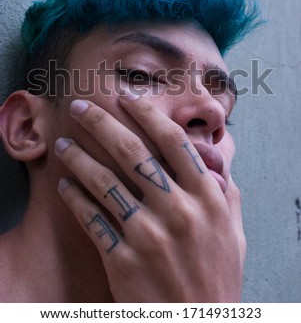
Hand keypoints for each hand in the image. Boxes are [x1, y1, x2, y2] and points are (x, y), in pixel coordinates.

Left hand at [54, 92, 245, 302]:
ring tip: (62, 144)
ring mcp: (149, 235)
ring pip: (105, 182)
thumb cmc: (217, 278)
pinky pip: (92, 219)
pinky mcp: (124, 259)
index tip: (126, 96)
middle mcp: (178, 210)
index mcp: (207, 198)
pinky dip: (76, 199)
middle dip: (102, 123)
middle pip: (133, 153)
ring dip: (79, 159)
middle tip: (80, 106)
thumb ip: (226, 194)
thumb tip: (218, 162)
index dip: (147, 114)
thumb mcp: (234, 233)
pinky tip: (65, 186)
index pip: (173, 142)